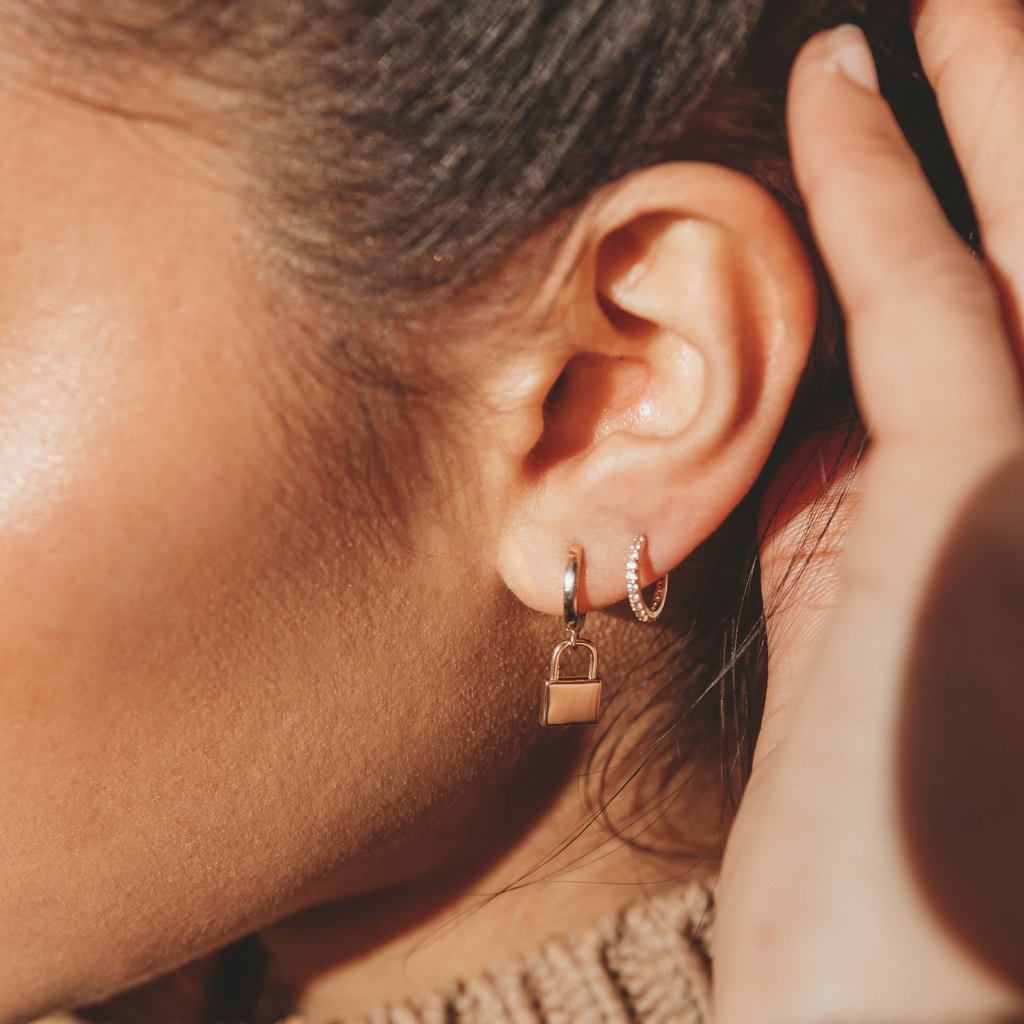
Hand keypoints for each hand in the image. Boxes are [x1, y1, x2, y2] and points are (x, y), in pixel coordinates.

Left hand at [714, 3, 1023, 1019]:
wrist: (896, 996)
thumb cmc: (875, 852)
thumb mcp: (867, 655)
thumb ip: (860, 527)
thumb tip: (838, 417)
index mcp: (1018, 518)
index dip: (1000, 207)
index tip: (939, 115)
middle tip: (979, 10)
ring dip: (993, 99)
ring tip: (940, 9)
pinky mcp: (989, 499)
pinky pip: (931, 299)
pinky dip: (883, 181)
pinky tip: (836, 87)